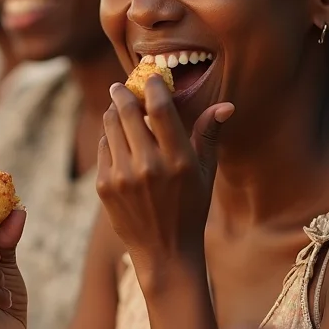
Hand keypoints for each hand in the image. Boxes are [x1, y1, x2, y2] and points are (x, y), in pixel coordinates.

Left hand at [96, 77, 233, 284]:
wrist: (164, 252)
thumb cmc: (190, 208)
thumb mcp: (205, 173)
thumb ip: (208, 135)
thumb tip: (225, 105)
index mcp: (179, 160)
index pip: (159, 108)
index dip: (151, 86)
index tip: (148, 76)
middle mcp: (149, 166)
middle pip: (127, 111)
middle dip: (123, 93)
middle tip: (121, 86)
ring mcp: (123, 176)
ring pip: (110, 126)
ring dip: (112, 112)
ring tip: (117, 109)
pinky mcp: (105, 186)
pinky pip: (103, 147)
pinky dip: (108, 138)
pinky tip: (116, 139)